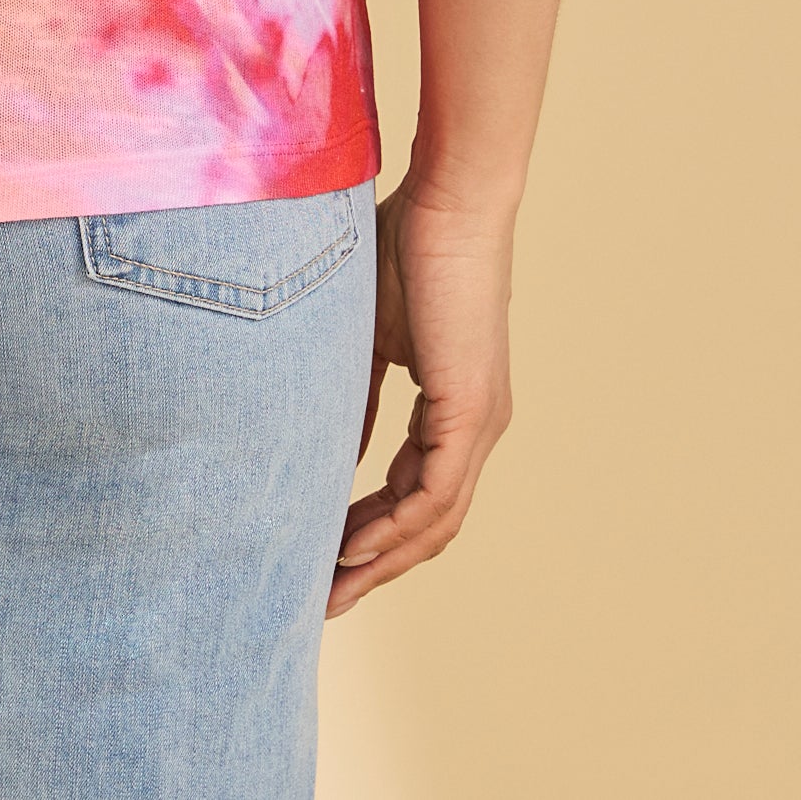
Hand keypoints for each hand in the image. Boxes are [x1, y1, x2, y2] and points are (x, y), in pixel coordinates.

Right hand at [327, 174, 515, 614]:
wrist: (449, 201)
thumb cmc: (407, 245)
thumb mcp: (368, 337)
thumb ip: (356, 395)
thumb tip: (326, 451)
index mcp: (454, 410)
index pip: (414, 493)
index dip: (370, 532)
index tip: (323, 557)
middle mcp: (475, 429)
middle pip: (427, 525)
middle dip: (373, 566)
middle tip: (322, 600)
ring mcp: (478, 425)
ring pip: (433, 522)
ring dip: (381, 561)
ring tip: (331, 589)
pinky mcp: (468, 412)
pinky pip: (433, 494)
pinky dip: (394, 527)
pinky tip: (354, 548)